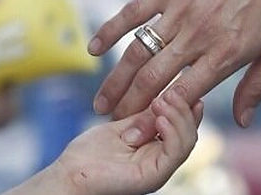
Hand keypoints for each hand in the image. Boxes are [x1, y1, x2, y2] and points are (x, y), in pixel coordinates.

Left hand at [47, 91, 202, 194]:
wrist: (70, 173)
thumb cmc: (90, 153)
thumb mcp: (121, 127)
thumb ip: (144, 116)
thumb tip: (165, 95)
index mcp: (154, 149)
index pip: (181, 126)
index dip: (186, 106)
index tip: (184, 82)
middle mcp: (161, 161)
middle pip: (189, 134)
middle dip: (184, 108)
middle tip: (172, 90)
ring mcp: (159, 170)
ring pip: (186, 142)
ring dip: (179, 117)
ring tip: (163, 100)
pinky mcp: (153, 176)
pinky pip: (174, 152)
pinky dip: (172, 131)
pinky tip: (160, 116)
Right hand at [88, 0, 260, 125]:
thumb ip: (258, 84)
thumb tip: (241, 121)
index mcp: (228, 53)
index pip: (182, 96)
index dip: (159, 118)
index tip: (144, 132)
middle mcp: (199, 34)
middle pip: (154, 79)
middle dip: (130, 106)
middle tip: (114, 124)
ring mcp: (181, 7)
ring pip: (138, 51)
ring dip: (116, 80)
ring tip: (101, 101)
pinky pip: (133, 12)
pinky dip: (110, 31)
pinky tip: (93, 49)